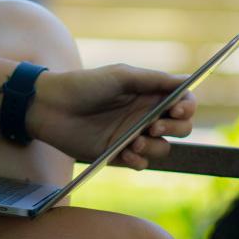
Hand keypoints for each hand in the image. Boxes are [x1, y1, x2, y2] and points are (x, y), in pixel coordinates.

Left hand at [27, 65, 195, 170]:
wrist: (51, 106)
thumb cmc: (83, 85)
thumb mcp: (120, 76)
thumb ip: (153, 80)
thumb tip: (186, 80)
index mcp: (147, 93)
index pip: (182, 101)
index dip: (187, 107)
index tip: (177, 109)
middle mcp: (145, 114)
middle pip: (181, 127)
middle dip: (175, 128)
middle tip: (153, 126)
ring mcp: (134, 135)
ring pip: (163, 148)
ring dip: (155, 146)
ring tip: (134, 141)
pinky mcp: (120, 153)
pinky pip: (143, 163)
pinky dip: (139, 160)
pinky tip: (125, 152)